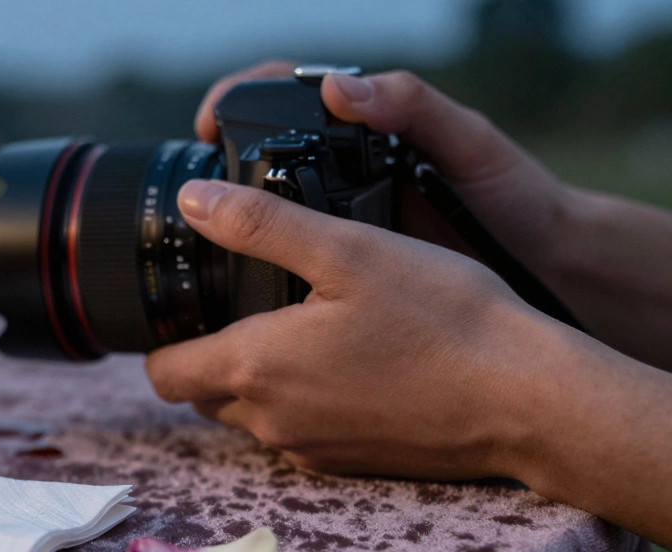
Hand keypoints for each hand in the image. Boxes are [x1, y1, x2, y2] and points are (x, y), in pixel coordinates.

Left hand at [145, 179, 550, 479]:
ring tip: (305, 324)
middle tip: (250, 302)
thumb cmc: (444, 320)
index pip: (163, 374)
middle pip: (203, 393)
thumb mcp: (348, 250)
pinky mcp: (349, 465)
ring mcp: (311, 451)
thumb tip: (192, 199)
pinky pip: (298, 432)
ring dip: (259, 377)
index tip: (190, 305)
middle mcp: (271, 422)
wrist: (526, 402)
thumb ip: (260, 223)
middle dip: (211, 353)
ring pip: (251, 414)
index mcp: (254, 369)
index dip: (165, 340)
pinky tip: (351, 362)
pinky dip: (304, 400)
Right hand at [195, 63, 571, 265]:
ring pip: (262, 212)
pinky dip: (254, 265)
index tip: (209, 122)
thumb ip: (411, 106)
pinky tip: (237, 277)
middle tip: (193, 173)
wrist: (544, 268)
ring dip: (227, 216)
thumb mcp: (467, 140)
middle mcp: (340, 170)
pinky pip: (283, 260)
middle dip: (216, 158)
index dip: (235, 99)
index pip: (281, 94)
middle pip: (256, 153)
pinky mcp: (341, 267)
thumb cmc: (511, 196)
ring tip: (201, 227)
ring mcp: (337, 220)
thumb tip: (335, 88)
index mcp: (363, 127)